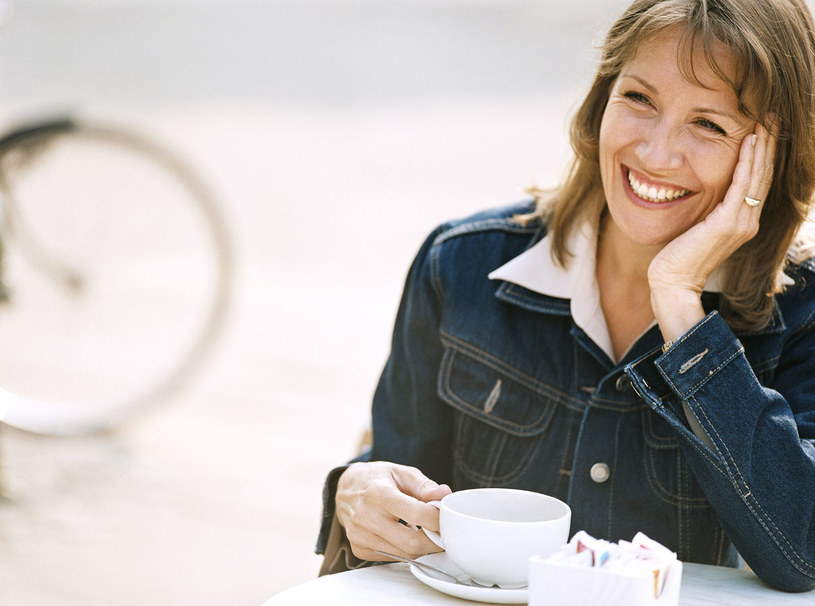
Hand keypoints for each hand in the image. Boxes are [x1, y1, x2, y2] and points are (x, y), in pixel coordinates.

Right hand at [335, 461, 451, 560]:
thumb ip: (424, 485)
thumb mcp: (401, 472)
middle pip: (411, 542)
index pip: (416, 513)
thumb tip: (444, 495)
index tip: (446, 517)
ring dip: (421, 547)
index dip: (438, 519)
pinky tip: (404, 534)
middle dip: (434, 541)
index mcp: (378, 493)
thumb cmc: (376, 479)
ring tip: (425, 531)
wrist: (345, 489)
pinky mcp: (358, 548)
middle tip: (442, 533)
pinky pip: (391, 557)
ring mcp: (360, 535)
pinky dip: (404, 550)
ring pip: (403, 554)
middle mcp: (366, 516)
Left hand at [648, 120, 777, 340]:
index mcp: (742, 221)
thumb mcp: (698, 227)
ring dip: (763, 146)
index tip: (765, 129)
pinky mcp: (728, 223)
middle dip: (769, 143)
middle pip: (764, 174)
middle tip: (773, 116)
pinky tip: (749, 141)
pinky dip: (747, 161)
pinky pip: (742, 185)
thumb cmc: (678, 257)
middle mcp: (748, 221)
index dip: (763, 154)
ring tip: (767, 120)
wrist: (673, 282)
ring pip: (757, 175)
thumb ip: (708, 211)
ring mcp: (741, 222)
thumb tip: (701, 190)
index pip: (757, 181)